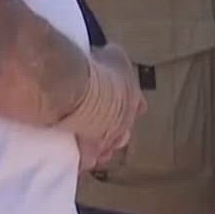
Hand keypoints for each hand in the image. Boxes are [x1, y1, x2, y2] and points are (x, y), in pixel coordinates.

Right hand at [73, 51, 143, 168]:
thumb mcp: (112, 56)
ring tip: (93, 147)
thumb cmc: (101, 71)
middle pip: (123, 131)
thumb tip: (109, 52)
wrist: (84, 94)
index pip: (137, 105)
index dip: (133, 106)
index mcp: (132, 100)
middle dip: (117, 131)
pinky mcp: (90, 152)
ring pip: (108, 149)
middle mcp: (124, 123)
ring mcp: (108, 140)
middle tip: (106, 128)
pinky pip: (88, 160)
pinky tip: (78, 159)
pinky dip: (84, 159)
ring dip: (103, 148)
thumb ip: (112, 58)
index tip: (132, 107)